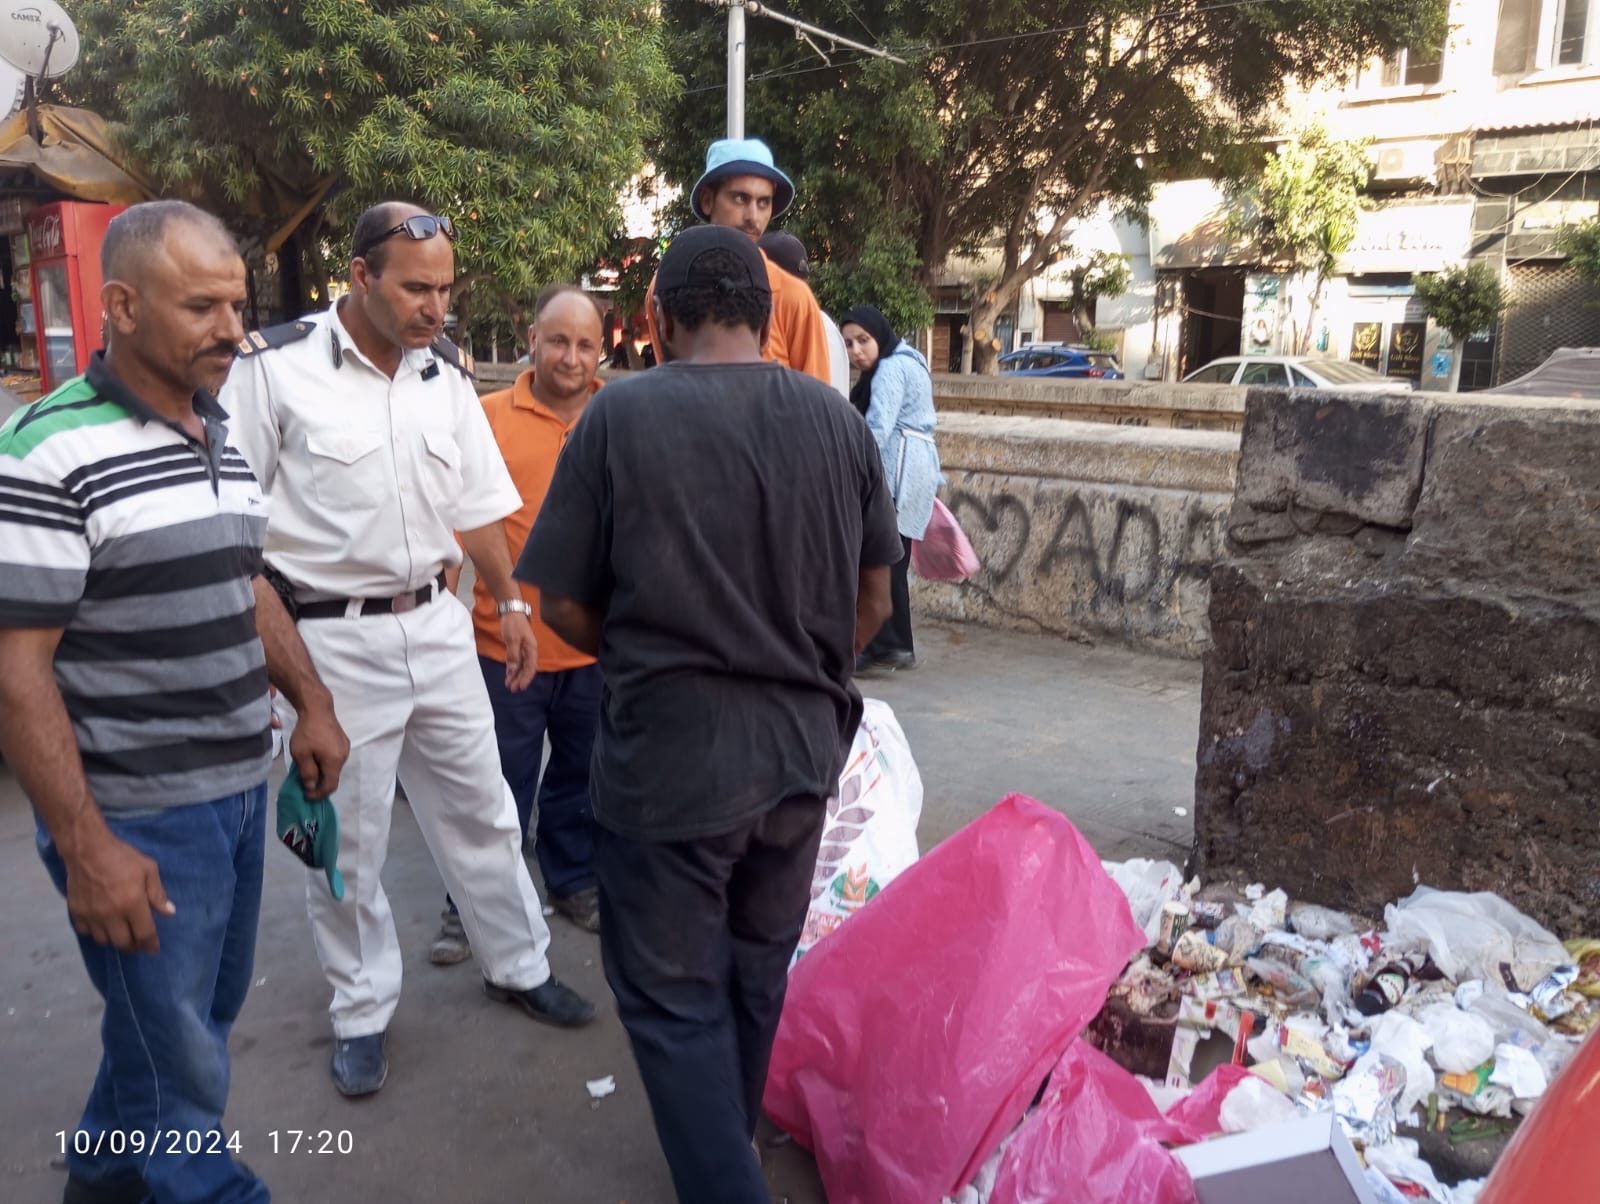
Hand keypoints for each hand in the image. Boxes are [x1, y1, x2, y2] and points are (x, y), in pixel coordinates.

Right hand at [64, 831, 174, 953]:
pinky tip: (102, 925)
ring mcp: (91, 915)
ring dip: (115, 940)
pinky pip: (86, 933)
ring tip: (122, 933)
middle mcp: (111, 915)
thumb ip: (158, 893)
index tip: (153, 949)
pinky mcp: (76, 913)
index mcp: (132, 904)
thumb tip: (169, 913)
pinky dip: (96, 933)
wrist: (87, 849)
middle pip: (123, 943)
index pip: (144, 934)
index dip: (150, 944)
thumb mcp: (148, 869)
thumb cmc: (122, 857)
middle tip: (139, 941)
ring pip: (104, 941)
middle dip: (133, 945)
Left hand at [290, 697, 349, 799]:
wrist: (317, 708)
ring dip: (323, 772)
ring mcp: (345, 748)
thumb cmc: (307, 732)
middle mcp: (344, 757)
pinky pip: (335, 758)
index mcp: (334, 761)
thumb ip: (307, 773)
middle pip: (333, 777)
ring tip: (309, 769)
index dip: (318, 795)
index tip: (306, 796)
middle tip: (305, 784)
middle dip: (320, 783)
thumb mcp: (301, 754)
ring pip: (334, 768)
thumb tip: (312, 786)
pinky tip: (316, 756)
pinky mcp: (343, 742)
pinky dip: (326, 763)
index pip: (329, 786)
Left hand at [501, 611, 537, 691]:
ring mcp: (522, 650)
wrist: (511, 611)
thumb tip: (514, 669)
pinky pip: (515, 662)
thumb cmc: (514, 623)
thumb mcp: (513, 639)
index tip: (521, 687)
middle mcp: (528, 651)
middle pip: (526, 668)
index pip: (531, 667)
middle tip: (513, 690)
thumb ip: (514, 655)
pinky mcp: (515, 648)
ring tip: (509, 686)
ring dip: (515, 676)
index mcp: (531, 648)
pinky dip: (511, 669)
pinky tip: (508, 676)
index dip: (526, 678)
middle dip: (520, 679)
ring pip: (520, 666)